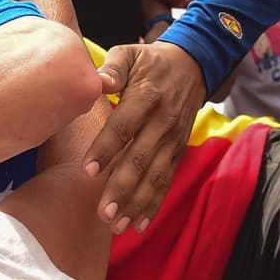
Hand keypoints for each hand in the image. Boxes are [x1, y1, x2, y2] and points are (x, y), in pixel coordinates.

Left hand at [83, 42, 205, 233]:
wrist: (191, 65)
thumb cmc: (148, 62)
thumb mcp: (129, 55)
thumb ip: (113, 68)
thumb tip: (98, 81)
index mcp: (147, 96)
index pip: (124, 126)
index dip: (106, 148)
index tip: (87, 170)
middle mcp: (163, 122)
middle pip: (140, 159)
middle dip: (121, 188)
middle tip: (102, 212)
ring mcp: (173, 140)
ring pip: (155, 176)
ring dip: (136, 203)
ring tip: (116, 225)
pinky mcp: (178, 151)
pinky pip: (166, 181)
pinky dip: (153, 204)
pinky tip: (138, 224)